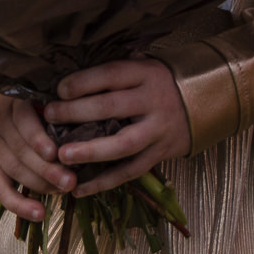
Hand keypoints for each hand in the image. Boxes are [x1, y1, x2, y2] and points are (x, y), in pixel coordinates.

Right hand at [0, 90, 71, 222]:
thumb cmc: (23, 103)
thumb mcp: (32, 96)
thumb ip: (53, 110)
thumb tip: (84, 135)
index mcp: (11, 101)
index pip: (22, 120)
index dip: (38, 139)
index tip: (56, 153)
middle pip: (21, 150)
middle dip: (47, 169)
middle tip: (71, 182)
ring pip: (14, 169)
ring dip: (40, 184)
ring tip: (63, 191)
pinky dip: (19, 205)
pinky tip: (39, 214)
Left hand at [42, 59, 188, 196]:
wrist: (204, 101)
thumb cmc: (159, 81)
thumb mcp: (143, 65)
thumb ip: (115, 69)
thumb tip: (71, 70)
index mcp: (145, 74)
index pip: (111, 75)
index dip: (83, 82)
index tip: (59, 89)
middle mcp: (153, 102)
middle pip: (111, 108)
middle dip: (77, 113)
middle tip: (49, 116)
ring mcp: (158, 131)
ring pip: (122, 144)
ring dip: (90, 152)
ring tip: (62, 156)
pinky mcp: (160, 155)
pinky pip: (131, 171)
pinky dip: (105, 182)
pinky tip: (80, 188)